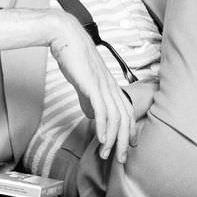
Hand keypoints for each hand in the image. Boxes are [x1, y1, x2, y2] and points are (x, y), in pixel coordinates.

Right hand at [49, 15, 136, 163]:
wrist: (66, 36)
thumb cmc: (74, 56)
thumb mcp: (84, 81)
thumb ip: (89, 98)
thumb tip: (93, 114)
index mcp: (110, 85)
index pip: (126, 111)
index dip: (129, 130)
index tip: (128, 146)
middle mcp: (111, 86)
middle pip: (125, 118)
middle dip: (124, 141)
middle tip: (121, 159)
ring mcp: (103, 85)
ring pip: (116, 117)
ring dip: (113, 139)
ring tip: (107, 154)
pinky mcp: (92, 85)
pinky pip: (102, 110)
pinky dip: (104, 127)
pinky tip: (102, 139)